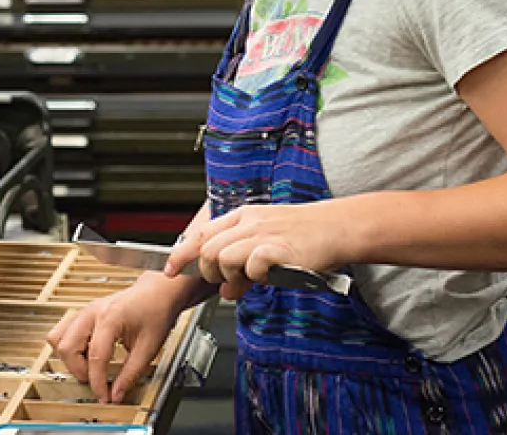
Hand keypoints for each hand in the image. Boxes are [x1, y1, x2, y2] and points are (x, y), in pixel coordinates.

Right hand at [46, 274, 181, 403]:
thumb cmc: (156, 311)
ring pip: (58, 338)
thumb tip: (117, 394)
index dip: (98, 382)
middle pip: (68, 348)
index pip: (95, 357)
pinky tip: (85, 352)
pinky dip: (68, 346)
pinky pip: (62, 331)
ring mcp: (85, 310)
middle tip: (97, 379)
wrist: (157, 291)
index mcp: (110, 318)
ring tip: (89, 364)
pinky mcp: (83, 312)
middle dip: (80, 370)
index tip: (104, 396)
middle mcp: (92, 312)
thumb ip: (131, 373)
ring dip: (70, 358)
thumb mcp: (149, 347)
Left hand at [164, 201, 348, 300]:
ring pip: (224, 256)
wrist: (336, 228)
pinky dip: (253, 275)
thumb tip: (226, 291)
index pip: (202, 233)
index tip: (170, 268)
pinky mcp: (278, 248)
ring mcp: (263, 233)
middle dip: (208, 272)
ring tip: (245, 281)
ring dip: (229, 276)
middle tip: (222, 283)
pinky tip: (266, 276)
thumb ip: (243, 268)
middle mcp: (249, 222)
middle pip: (207, 248)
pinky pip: (252, 264)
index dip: (182, 253)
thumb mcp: (268, 245)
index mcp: (244, 215)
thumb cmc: (306, 235)